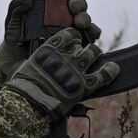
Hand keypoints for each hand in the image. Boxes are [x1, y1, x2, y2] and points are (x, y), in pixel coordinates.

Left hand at [0, 0, 101, 80]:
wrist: (16, 66)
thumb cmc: (14, 41)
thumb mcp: (12, 22)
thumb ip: (16, 6)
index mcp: (50, 8)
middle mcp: (63, 18)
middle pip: (79, 5)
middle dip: (79, 3)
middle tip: (74, 7)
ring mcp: (71, 32)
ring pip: (86, 20)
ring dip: (85, 18)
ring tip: (79, 23)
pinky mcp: (76, 47)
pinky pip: (90, 38)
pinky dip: (92, 33)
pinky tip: (85, 35)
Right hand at [5, 28, 119, 119]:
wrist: (28, 104)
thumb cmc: (24, 86)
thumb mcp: (30, 64)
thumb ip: (43, 56)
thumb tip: (49, 55)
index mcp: (51, 48)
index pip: (70, 34)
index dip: (73, 36)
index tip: (72, 40)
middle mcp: (66, 56)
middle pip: (82, 44)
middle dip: (82, 47)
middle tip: (80, 52)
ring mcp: (76, 70)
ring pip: (93, 53)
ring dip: (93, 54)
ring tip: (93, 56)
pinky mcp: (84, 85)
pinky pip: (103, 75)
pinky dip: (110, 70)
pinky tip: (114, 68)